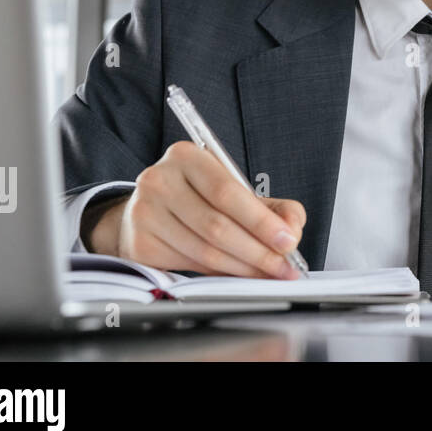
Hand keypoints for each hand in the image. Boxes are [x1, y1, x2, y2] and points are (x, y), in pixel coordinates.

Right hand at [87, 141, 306, 278]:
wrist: (150, 209)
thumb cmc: (199, 196)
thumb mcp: (236, 188)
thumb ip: (273, 206)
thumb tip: (291, 228)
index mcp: (186, 156)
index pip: (228, 192)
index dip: (261, 222)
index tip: (288, 241)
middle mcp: (159, 181)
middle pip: (216, 226)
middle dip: (258, 251)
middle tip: (283, 265)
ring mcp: (145, 214)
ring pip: (204, 251)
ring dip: (242, 268)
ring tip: (267, 273)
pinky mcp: (140, 244)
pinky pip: (189, 265)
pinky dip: (219, 274)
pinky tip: (238, 274)